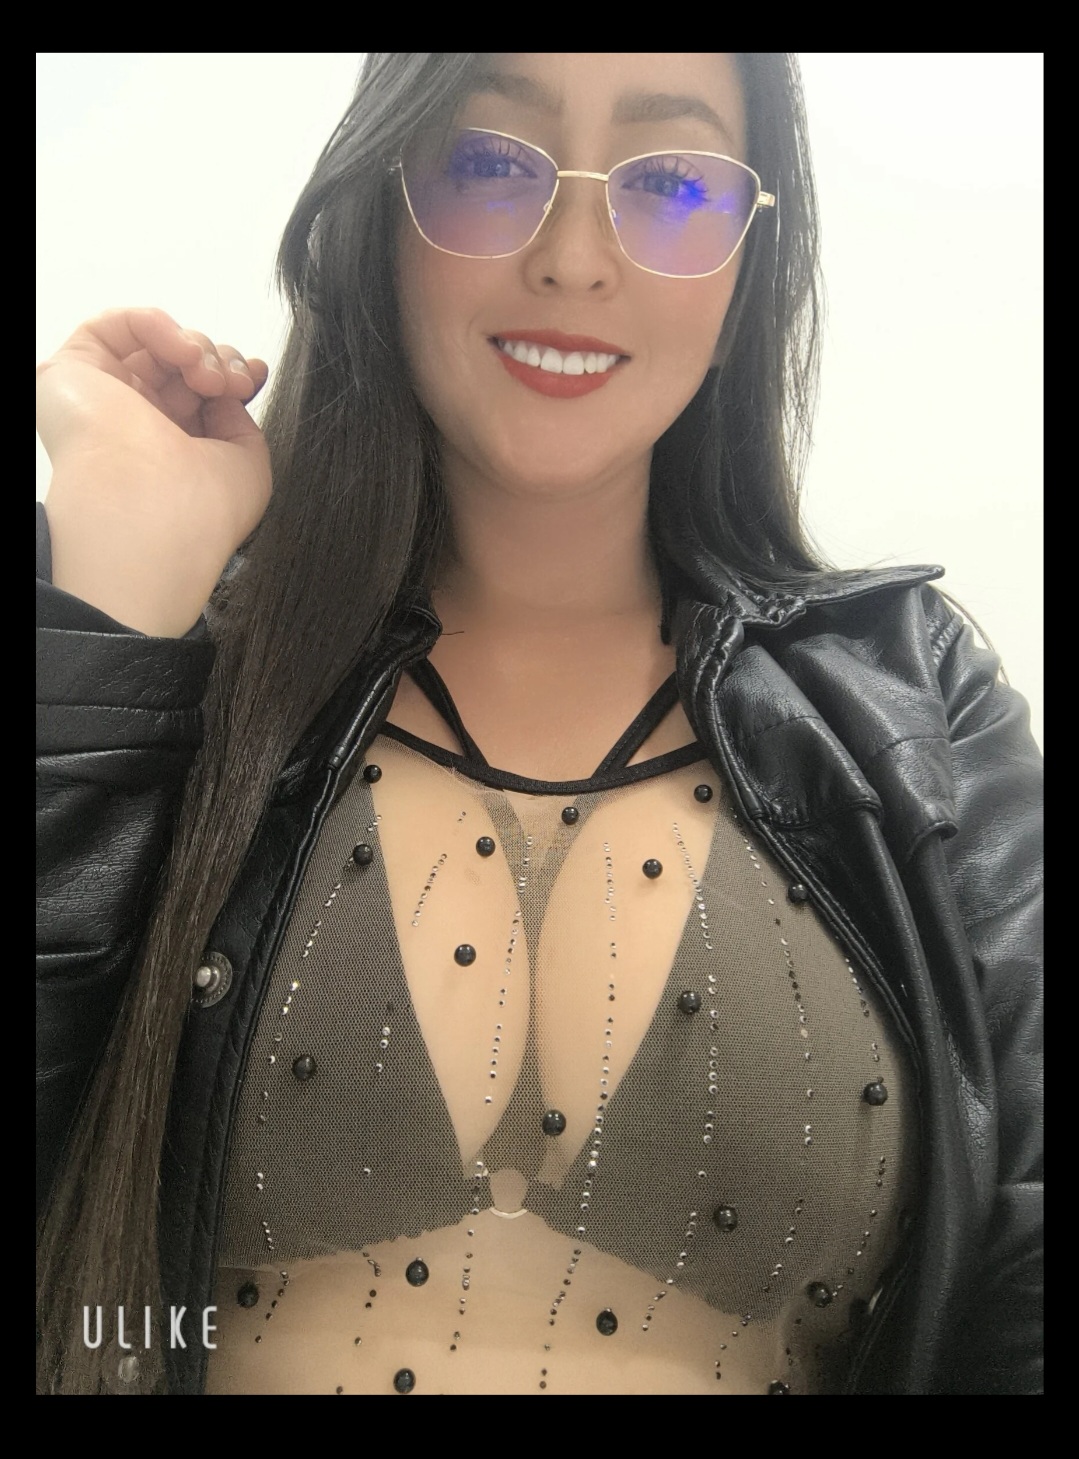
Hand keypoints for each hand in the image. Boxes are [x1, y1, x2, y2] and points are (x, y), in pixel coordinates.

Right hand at [36, 307, 272, 636]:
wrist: (153, 516)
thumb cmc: (200, 510)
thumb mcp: (247, 464)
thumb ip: (239, 420)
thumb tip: (228, 389)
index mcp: (172, 454)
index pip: (200, 397)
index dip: (231, 374)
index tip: (254, 376)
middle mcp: (136, 428)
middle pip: (181, 366)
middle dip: (218, 361)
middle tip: (231, 383)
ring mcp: (103, 402)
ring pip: (153, 345)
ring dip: (195, 347)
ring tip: (208, 376)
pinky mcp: (70, 376)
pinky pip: (115, 326)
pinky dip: (159, 325)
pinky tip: (183, 353)